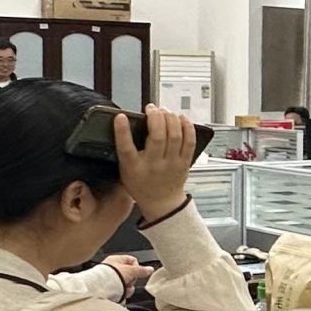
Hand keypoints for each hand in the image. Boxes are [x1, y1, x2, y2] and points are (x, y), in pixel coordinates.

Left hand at [103, 254, 151, 293]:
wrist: (99, 288)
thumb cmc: (110, 276)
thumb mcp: (131, 270)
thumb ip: (141, 270)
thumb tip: (150, 269)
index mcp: (116, 260)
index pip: (132, 261)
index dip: (137, 268)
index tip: (136, 273)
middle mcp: (112, 269)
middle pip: (131, 276)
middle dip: (131, 282)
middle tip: (127, 282)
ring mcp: (110, 280)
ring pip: (126, 286)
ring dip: (127, 290)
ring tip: (121, 290)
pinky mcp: (109, 291)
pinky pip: (121, 293)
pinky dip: (121, 295)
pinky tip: (117, 295)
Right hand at [116, 103, 197, 222]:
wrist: (161, 202)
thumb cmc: (141, 184)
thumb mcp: (125, 169)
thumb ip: (125, 150)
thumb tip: (126, 123)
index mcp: (134, 167)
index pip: (126, 148)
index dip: (122, 131)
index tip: (120, 117)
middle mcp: (154, 165)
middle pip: (157, 137)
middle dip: (155, 117)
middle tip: (151, 108)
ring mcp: (172, 164)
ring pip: (175, 136)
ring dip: (170, 118)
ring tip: (165, 111)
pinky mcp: (185, 162)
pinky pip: (190, 142)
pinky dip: (187, 127)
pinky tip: (181, 118)